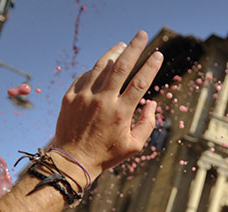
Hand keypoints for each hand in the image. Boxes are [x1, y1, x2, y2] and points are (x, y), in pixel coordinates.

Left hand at [52, 30, 162, 180]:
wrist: (73, 159)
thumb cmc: (107, 154)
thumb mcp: (134, 146)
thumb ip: (147, 124)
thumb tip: (151, 104)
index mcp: (121, 113)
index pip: (140, 83)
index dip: (150, 67)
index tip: (158, 54)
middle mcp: (103, 101)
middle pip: (121, 67)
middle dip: (134, 48)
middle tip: (142, 35)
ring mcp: (84, 97)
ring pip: (101, 67)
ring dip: (113, 53)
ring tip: (122, 45)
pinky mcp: (70, 97)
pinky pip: (85, 76)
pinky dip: (96, 69)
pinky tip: (103, 66)